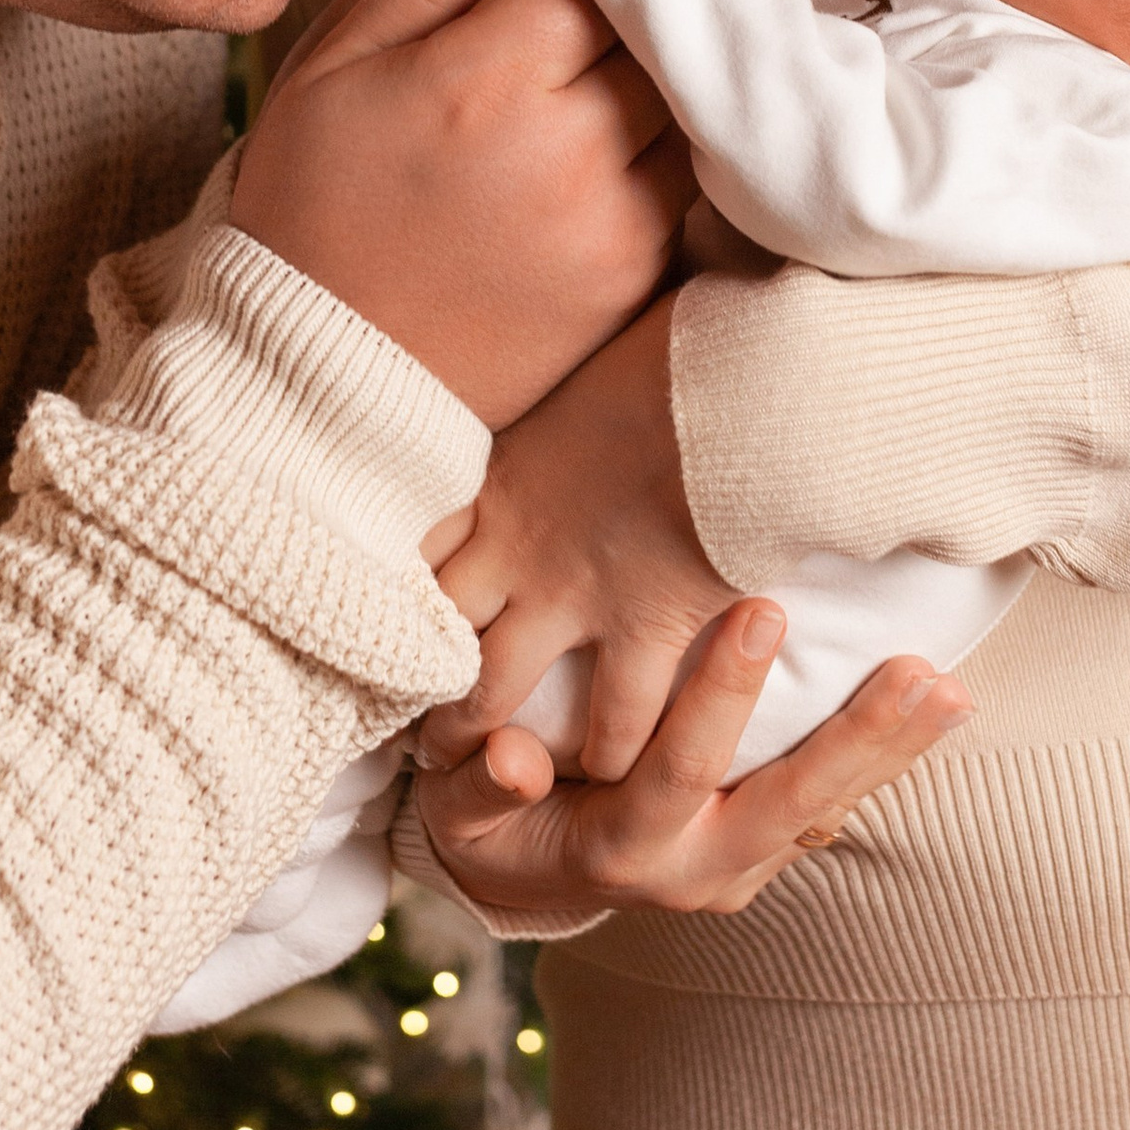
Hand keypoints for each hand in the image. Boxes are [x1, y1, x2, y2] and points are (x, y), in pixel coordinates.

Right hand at [233, 0, 694, 427]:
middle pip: (663, 22)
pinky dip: (666, 138)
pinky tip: (613, 128)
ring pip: (693, 97)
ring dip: (664, 61)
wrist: (324, 373)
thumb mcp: (337, 62)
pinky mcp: (637, 279)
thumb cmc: (314, 206)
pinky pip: (688, 175)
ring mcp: (615, 223)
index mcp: (484, 83)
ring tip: (609, 52)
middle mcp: (568, 152)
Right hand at [414, 602, 972, 920]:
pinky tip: (937, 712)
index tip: (759, 612)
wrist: (524, 881)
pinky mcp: (765, 851)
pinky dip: (885, 763)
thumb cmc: (486, 820)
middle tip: (917, 673)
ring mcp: (737, 867)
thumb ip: (482, 784)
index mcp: (622, 851)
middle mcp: (692, 869)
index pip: (680, 769)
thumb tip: (504, 757)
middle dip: (855, 737)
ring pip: (828, 808)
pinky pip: (833, 806)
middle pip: (789, 801)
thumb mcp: (462, 810)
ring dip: (894, 753)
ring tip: (955, 691)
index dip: (720, 698)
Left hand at [419, 297, 737, 776]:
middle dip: (417, 676)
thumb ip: (563, 398)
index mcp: (498, 475)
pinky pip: (615, 718)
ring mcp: (574, 591)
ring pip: (494, 690)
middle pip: (432, 628)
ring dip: (485, 734)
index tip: (379, 615)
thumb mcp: (589, 362)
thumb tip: (572, 355)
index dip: (394, 587)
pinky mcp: (647, 625)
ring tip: (483, 768)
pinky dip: (612, 755)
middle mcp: (515, 542)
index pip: (417, 544)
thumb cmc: (680, 352)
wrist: (749, 382)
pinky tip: (611, 777)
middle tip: (410, 719)